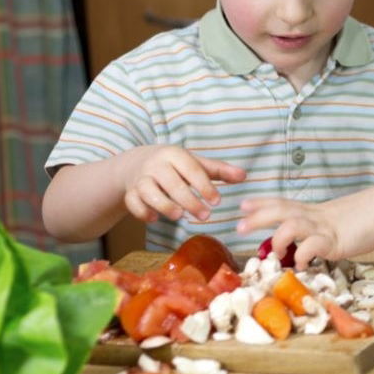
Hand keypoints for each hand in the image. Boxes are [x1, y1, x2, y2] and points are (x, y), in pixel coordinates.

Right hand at [122, 145, 245, 222]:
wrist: (137, 163)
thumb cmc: (175, 166)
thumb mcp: (196, 164)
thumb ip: (219, 171)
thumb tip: (244, 176)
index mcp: (175, 155)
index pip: (192, 170)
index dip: (205, 186)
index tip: (217, 202)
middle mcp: (156, 165)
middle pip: (172, 183)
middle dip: (189, 201)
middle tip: (205, 216)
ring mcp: (141, 178)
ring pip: (149, 192)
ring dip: (164, 205)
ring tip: (179, 216)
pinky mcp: (130, 192)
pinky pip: (132, 203)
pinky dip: (142, 212)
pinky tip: (155, 219)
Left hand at [236, 196, 373, 262]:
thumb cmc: (359, 219)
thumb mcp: (331, 221)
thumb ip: (315, 229)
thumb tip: (302, 243)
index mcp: (311, 211)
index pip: (281, 203)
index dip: (261, 204)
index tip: (242, 205)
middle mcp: (314, 217)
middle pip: (280, 211)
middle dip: (258, 217)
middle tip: (239, 226)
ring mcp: (324, 228)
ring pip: (293, 225)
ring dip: (278, 239)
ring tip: (276, 254)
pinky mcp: (335, 241)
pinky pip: (313, 246)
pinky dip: (303, 256)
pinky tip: (302, 265)